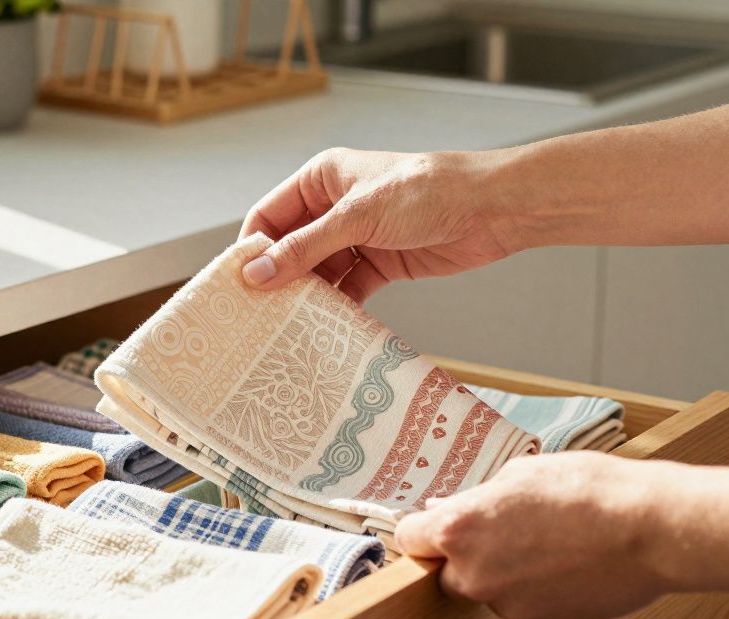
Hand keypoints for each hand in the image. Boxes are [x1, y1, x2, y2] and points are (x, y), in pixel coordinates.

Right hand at [239, 148, 527, 300]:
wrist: (492, 210)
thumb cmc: (428, 192)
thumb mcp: (358, 217)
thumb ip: (305, 248)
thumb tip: (256, 273)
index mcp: (321, 179)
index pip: (269, 215)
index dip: (251, 248)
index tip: (235, 285)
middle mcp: (334, 207)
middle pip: (290, 248)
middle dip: (276, 279)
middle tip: (254, 315)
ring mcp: (357, 237)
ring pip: (316, 272)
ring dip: (305, 297)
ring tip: (285, 327)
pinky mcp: (379, 263)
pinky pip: (346, 289)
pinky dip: (335, 307)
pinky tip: (324, 329)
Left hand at [393, 452, 674, 618]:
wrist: (649, 529)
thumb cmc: (587, 490)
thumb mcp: (519, 475)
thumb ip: (474, 499)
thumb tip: (444, 508)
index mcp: (459, 530)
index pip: (409, 539)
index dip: (423, 531)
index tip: (433, 526)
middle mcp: (474, 575)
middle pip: (447, 573)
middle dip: (466, 556)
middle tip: (503, 531)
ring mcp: (508, 605)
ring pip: (490, 590)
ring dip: (506, 572)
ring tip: (550, 542)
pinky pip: (525, 604)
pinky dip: (538, 589)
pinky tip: (568, 563)